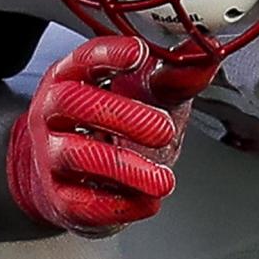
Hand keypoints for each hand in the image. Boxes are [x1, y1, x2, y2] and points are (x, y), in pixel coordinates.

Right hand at [4, 34, 213, 236]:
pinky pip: (82, 202)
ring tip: (163, 179)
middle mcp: (53, 114)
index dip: (109, 54)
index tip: (139, 53)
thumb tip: (207, 55)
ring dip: (125, 167)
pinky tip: (148, 202)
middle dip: (121, 114)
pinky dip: (121, 204)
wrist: (76, 182)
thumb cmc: (112, 130)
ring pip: (76, 155)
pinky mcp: (59, 198)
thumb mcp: (145, 96)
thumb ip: (174, 78)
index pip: (84, 58)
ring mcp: (50, 156)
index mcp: (72, 79)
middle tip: (163, 129)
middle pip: (73, 102)